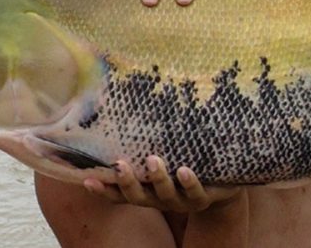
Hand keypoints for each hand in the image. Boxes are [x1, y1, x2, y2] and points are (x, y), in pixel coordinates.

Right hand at [83, 155, 240, 212]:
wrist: (222, 187)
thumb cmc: (183, 162)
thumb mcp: (165, 154)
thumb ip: (144, 143)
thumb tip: (117, 111)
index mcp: (146, 191)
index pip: (119, 194)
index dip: (103, 190)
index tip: (87, 180)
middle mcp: (160, 198)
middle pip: (139, 197)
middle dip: (128, 183)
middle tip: (120, 165)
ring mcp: (182, 200)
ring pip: (166, 195)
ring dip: (158, 179)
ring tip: (153, 160)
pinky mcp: (204, 198)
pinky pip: (196, 192)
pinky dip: (189, 182)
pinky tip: (183, 170)